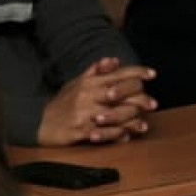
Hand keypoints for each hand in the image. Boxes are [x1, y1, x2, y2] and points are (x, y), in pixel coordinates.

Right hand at [35, 56, 156, 145]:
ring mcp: (86, 113)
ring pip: (117, 114)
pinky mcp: (83, 130)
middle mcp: (89, 95)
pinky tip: (128, 136)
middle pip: (122, 93)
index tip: (152, 74)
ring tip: (143, 125)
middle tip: (154, 104)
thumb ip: (96, 71)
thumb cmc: (63, 102)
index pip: (118, 73)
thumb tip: (114, 60)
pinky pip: (106, 133)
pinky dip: (119, 135)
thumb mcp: (76, 82)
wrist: (41, 122)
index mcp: (90, 82)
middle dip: (141, 98)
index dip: (137, 72)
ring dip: (133, 120)